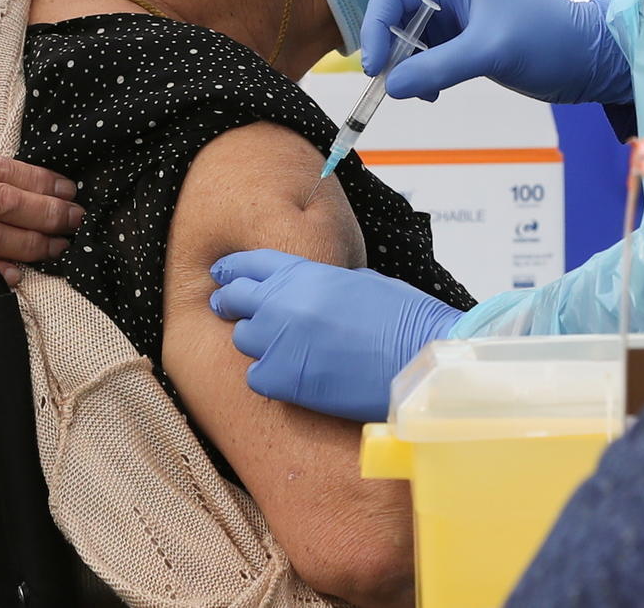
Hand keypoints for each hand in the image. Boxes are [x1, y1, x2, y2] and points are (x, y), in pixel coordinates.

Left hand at [207, 249, 459, 421]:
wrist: (419, 357)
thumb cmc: (403, 317)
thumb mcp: (358, 282)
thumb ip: (321, 284)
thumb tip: (307, 292)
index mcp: (302, 272)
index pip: (250, 263)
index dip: (233, 269)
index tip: (223, 274)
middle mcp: (282, 302)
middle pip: (235, 298)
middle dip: (231, 302)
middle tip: (227, 307)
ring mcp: (278, 340)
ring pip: (243, 339)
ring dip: (257, 342)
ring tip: (278, 348)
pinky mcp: (282, 379)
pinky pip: (256, 376)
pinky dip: (268, 377)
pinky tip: (288, 377)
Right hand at [359, 0, 630, 105]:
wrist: (594, 62)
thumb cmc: (549, 41)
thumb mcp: (491, 52)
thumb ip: (438, 67)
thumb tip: (391, 87)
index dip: (376, 24)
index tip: (373, 64)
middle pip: (399, 16)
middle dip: (391, 50)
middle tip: (393, 85)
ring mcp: (462, 20)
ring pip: (413, 40)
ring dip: (408, 67)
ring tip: (422, 93)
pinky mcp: (469, 44)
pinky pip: (431, 56)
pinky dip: (425, 75)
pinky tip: (434, 93)